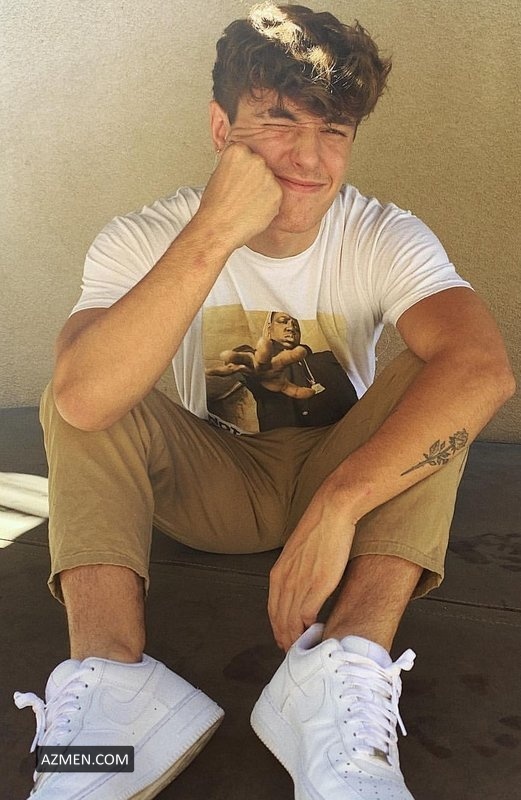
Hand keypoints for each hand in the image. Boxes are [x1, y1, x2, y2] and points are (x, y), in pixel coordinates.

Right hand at [197, 143, 281, 248]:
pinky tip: (253, 210)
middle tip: (241, 194)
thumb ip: (234, 166)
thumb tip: (243, 168)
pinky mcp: (277, 192)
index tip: (238, 179)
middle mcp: (255, 159)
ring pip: (268, 181)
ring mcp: (268, 175)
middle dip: (254, 178)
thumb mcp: (218, 175)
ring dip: (261, 191)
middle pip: (259, 166)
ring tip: (245, 204)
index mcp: (237, 150)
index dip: (242, 169)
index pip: (247, 154)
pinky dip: (268, 204)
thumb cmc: (215, 206)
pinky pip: (275, 196)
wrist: (219, 227)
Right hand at [205, 337, 315, 398]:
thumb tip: (312, 393)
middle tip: (263, 342)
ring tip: (225, 355)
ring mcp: (246, 363)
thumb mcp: (281, 384)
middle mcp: (260, 362)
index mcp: (274, 364)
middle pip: (263, 356)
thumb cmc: (267, 375)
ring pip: (241, 358)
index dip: (294, 356)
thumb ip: (295, 390)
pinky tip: (209, 372)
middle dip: (264, 350)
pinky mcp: (234, 367)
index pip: (286, 360)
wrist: (249, 369)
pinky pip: (225, 371)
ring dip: (235, 356)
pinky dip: (218, 371)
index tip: (304, 352)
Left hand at [268, 482, 356, 650]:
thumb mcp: (298, 554)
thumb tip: (301, 588)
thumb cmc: (318, 530)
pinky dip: (310, 629)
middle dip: (285, 639)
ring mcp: (300, 584)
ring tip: (304, 649)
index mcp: (278, 573)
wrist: (330, 512)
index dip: (278, 628)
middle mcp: (285, 581)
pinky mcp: (318, 585)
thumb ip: (295, 573)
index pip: (273, 610)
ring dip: (296, 639)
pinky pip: (307, 616)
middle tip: (293, 652)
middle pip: (279, 620)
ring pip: (291, 622)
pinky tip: (317, 634)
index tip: (284, 639)